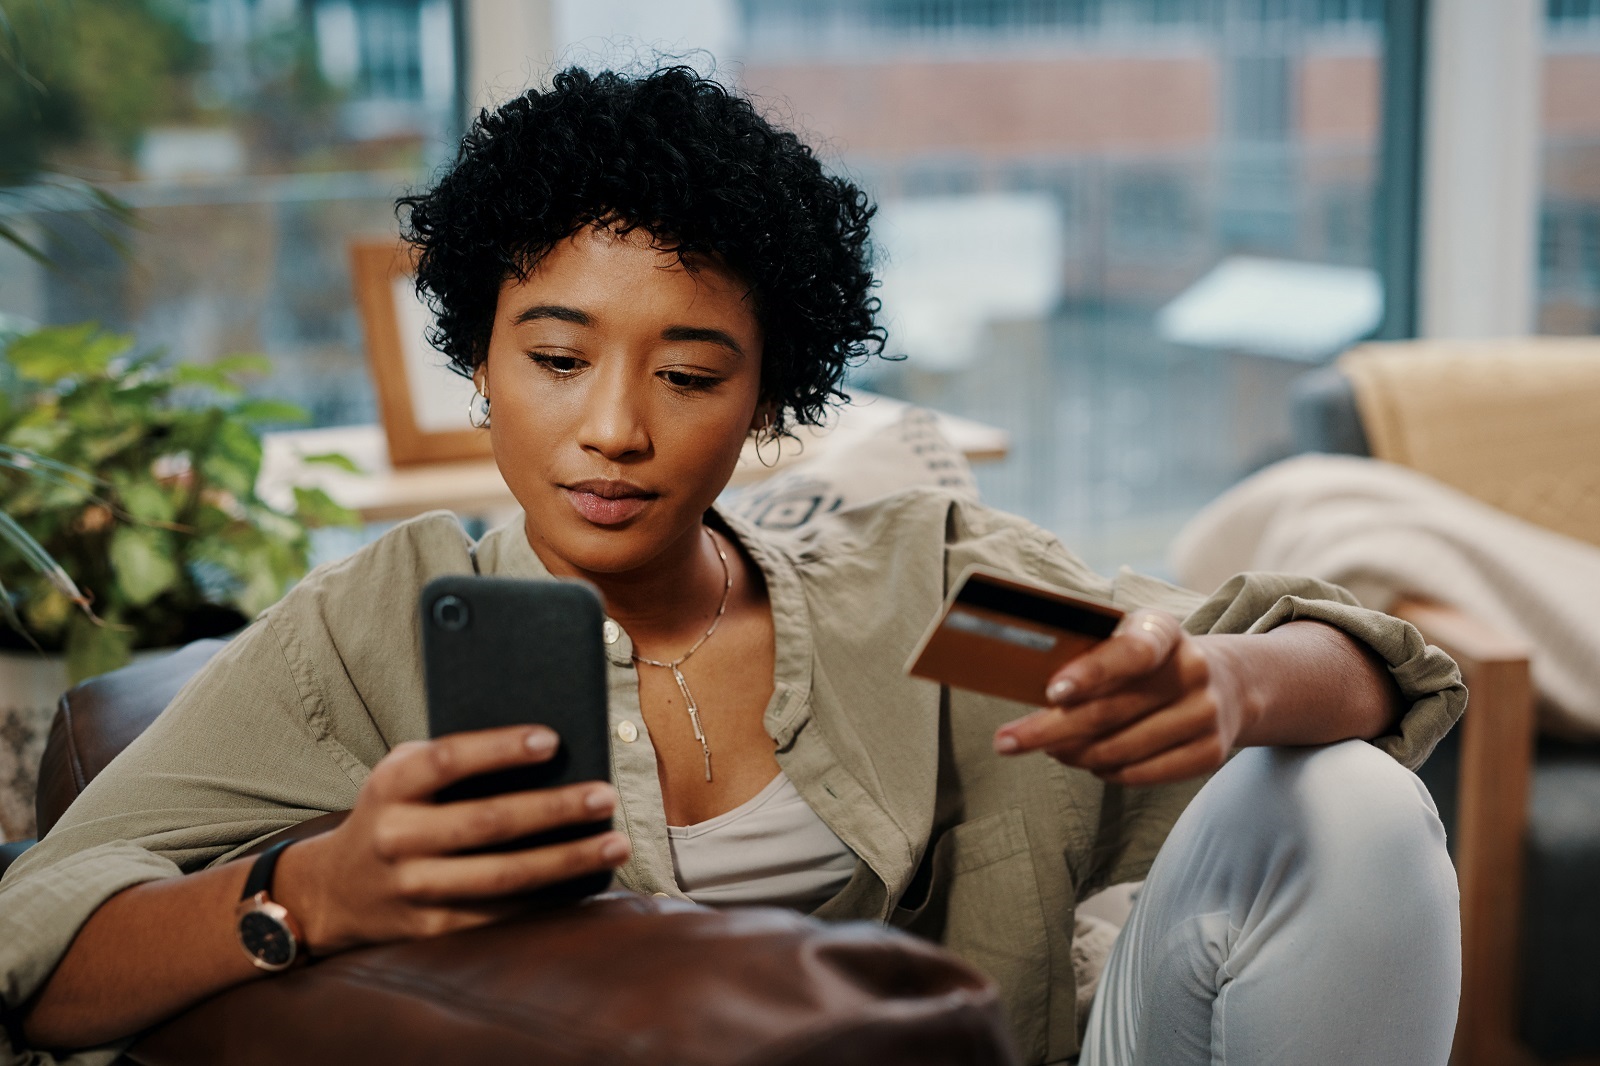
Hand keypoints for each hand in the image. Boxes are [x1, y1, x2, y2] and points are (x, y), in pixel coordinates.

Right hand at [275, 725, 629, 953]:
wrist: (332, 891)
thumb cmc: (393, 813)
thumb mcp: (404, 776)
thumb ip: (456, 761)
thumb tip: (547, 751)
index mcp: (391, 787)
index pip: (447, 761)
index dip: (499, 749)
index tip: (552, 740)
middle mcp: (397, 838)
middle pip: (486, 823)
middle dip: (553, 810)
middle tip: (605, 796)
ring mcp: (413, 888)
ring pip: (502, 876)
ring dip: (567, 860)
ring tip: (616, 844)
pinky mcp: (431, 928)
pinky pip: (500, 913)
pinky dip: (550, 898)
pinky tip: (588, 881)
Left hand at [991, 609, 1253, 785]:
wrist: (1225, 683)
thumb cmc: (1148, 662)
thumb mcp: (1125, 639)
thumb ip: (1088, 654)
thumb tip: (1024, 680)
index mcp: (1163, 631)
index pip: (1130, 651)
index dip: (1091, 673)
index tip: (1051, 692)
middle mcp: (1192, 669)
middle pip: (1110, 711)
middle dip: (1049, 729)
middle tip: (1006, 742)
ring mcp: (1206, 713)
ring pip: (1120, 749)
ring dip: (1074, 754)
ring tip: (1050, 748)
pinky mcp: (1210, 752)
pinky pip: (1141, 774)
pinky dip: (1105, 771)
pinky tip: (1089, 761)